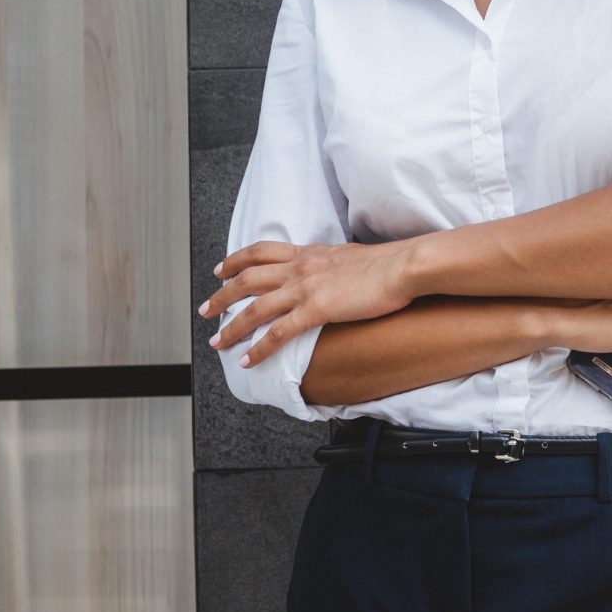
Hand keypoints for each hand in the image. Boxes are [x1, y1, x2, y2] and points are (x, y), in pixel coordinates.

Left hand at [203, 239, 419, 366]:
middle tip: (205, 309)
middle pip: (248, 278)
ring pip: (254, 307)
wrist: (406, 265)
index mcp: (311, 253)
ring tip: (217, 341)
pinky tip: (248, 360)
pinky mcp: (316, 309)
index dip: (237, 259)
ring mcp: (306, 288)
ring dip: (231, 326)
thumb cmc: (392, 262)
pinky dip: (259, 348)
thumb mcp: (356, 255)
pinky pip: (278, 333)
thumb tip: (337, 270)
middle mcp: (302, 268)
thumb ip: (337, 262)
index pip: (263, 251)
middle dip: (221, 294)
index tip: (221, 269)